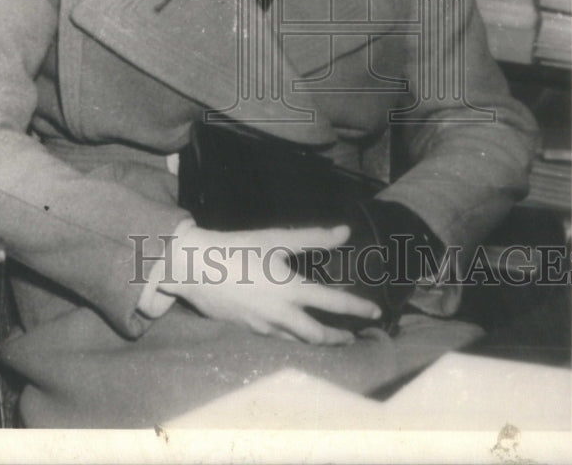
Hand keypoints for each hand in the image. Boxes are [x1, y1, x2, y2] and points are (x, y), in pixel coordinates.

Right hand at [158, 223, 381, 344]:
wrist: (195, 267)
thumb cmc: (236, 248)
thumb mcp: (276, 238)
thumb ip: (312, 237)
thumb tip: (344, 231)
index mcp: (290, 289)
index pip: (333, 302)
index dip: (357, 308)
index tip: (376, 312)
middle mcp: (281, 313)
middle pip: (318, 335)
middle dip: (338, 337)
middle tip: (352, 337)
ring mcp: (263, 325)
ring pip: (298, 340)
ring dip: (318, 340)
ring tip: (328, 337)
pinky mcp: (248, 329)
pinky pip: (278, 337)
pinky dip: (293, 336)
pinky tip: (293, 328)